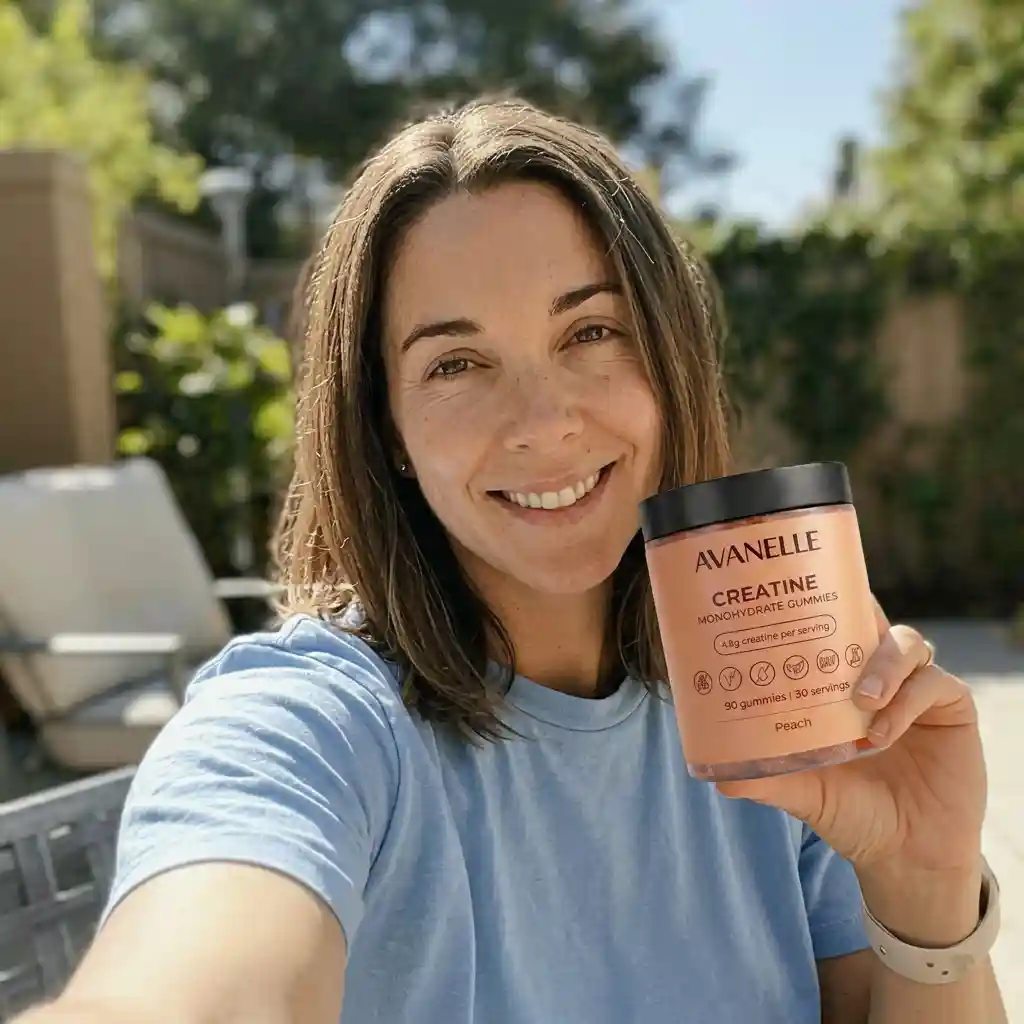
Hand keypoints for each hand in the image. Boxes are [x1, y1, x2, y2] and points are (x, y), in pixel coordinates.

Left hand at [717, 599, 986, 875]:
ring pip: (905, 643)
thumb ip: (769, 780)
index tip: (790, 598)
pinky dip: (906, 702)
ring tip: (860, 699)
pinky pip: (934, 684)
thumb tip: (719, 778)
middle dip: (851, 615)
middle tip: (826, 637)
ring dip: (881, 665)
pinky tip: (882, 733)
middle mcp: (878, 675)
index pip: (831, 627)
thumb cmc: (853, 813)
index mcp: (839, 682)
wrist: (908, 855)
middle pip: (870, 621)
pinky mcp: (952, 707)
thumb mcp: (805, 793)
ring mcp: (916, 688)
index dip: (817, 606)